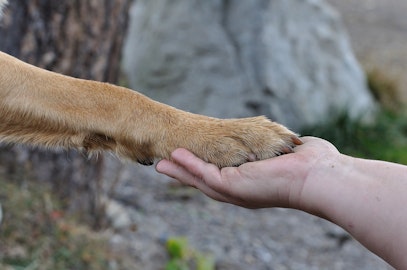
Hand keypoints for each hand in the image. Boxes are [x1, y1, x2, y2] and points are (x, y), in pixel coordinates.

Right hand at [156, 137, 339, 208]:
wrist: (319, 176)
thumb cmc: (312, 164)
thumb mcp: (288, 153)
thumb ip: (282, 148)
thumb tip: (292, 142)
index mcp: (251, 184)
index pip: (222, 176)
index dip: (204, 168)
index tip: (189, 160)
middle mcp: (240, 191)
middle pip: (205, 182)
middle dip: (185, 173)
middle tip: (164, 166)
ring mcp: (235, 190)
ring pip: (200, 180)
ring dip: (180, 171)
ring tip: (161, 163)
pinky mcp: (232, 186)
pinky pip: (204, 174)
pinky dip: (188, 166)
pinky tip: (174, 157)